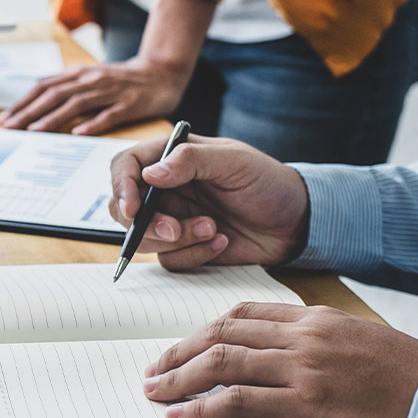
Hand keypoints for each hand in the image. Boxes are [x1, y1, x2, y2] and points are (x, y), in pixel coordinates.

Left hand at [0, 57, 186, 134]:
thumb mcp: (91, 78)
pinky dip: (93, 123)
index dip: (24, 102)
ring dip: (54, 117)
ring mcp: (111, 91)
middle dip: (30, 111)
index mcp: (80, 74)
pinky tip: (79, 133)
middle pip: (56, 94)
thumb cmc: (122, 80)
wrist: (161, 73)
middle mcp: (92, 80)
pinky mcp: (130, 104)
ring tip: (35, 130)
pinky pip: (109, 115)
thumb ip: (67, 87)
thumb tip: (37, 98)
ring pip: (77, 103)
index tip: (6, 118)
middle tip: (11, 126)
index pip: (45, 87)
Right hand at [109, 135, 309, 269]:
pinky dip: (194, 253)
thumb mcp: (234, 161)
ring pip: (144, 238)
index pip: (126, 166)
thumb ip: (191, 160)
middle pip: (124, 208)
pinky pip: (170, 259)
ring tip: (212, 229)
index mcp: (171, 158)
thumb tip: (149, 174)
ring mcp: (173, 219)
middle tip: (173, 230)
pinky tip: (222, 242)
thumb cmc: (268, 182)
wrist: (296, 222)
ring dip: (177, 240)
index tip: (134, 210)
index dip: (121, 187)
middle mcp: (166, 189)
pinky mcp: (185, 247)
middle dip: (146, 224)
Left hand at [143, 303, 417, 417]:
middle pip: (221, 332)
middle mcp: (302, 335)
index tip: (180, 345)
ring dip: (178, 377)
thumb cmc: (407, 376)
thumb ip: (313, 339)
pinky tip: (181, 417)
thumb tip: (274, 352)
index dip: (202, 330)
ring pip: (221, 361)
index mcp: (313, 316)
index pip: (241, 313)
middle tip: (153, 369)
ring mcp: (301, 367)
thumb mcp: (357, 340)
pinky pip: (236, 402)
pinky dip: (201, 408)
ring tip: (155, 391)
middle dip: (179, 350)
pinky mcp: (303, 404)